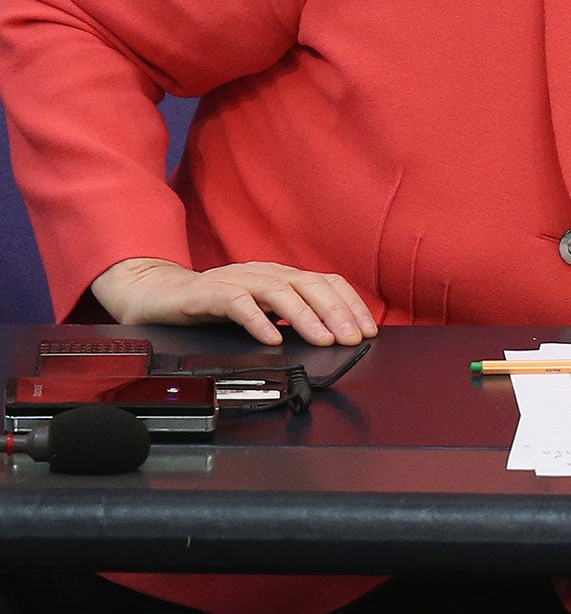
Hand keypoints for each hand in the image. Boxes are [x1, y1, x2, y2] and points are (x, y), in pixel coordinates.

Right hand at [91, 258, 378, 346]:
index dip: (351, 304)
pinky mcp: (209, 293)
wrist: (159, 296)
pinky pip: (237, 303)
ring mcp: (237, 280)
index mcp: (282, 276)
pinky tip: (272, 338)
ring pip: (279, 292)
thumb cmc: (215, 306)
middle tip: (352, 339)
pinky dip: (258, 320)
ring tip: (322, 340)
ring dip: (305, 317)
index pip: (327, 282)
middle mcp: (264, 273)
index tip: (368, 329)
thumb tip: (332, 337)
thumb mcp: (262, 311)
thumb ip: (291, 318)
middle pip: (310, 285)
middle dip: (337, 312)